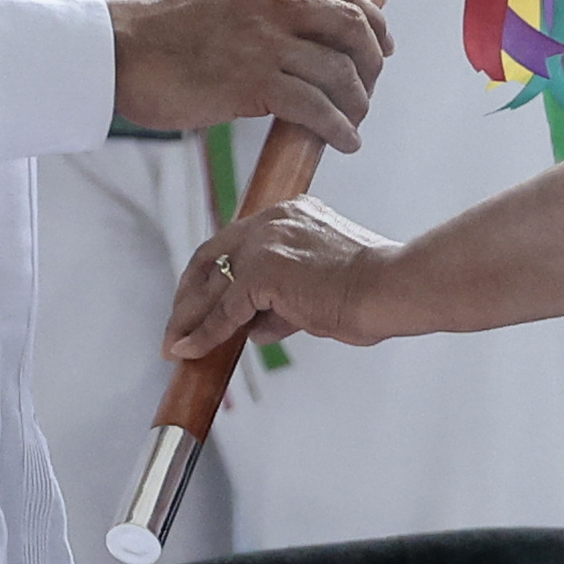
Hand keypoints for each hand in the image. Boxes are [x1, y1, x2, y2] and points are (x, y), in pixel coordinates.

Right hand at [108, 0, 392, 151]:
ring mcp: (263, 42)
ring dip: (357, 100)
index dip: (370, 20)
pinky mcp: (251, 82)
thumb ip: (256, 2)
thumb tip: (290, 24)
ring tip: (354, 121)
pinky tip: (343, 140)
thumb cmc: (155, 30)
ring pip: (338, 69)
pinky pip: (314, 106)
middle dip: (372, 59)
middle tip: (371, 85)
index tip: (380, 45)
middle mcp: (270, 3)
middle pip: (350, 25)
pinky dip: (337, 126)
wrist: (114, 49)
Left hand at [164, 196, 401, 356]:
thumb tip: (253, 327)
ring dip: (189, 318)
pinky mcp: (262, 271)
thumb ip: (281, 302)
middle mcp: (273, 220)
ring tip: (174, 344)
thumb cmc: (369, 291)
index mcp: (291, 214)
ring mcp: (265, 242)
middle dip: (189, 296)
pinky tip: (188, 350)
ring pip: (214, 285)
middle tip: (176, 326)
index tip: (200, 301)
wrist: (390, 288)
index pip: (235, 242)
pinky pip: (223, 310)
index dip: (213, 274)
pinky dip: (204, 333)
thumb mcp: (315, 292)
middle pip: (212, 257)